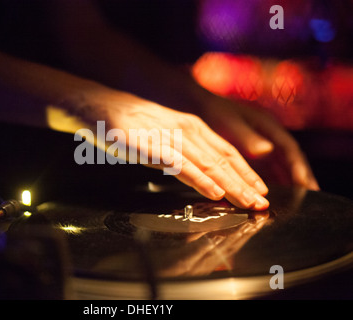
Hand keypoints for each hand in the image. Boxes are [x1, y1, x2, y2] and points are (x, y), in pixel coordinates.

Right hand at [48, 87, 269, 209]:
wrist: (99, 106)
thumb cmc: (131, 123)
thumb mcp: (164, 134)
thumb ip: (183, 150)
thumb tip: (202, 172)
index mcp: (192, 126)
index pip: (226, 152)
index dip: (246, 172)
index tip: (261, 191)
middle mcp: (187, 129)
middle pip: (223, 159)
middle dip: (246, 183)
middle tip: (262, 204)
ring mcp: (169, 136)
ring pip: (208, 163)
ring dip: (231, 184)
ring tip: (248, 203)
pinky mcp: (151, 145)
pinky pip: (180, 165)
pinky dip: (200, 179)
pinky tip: (214, 191)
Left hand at [200, 95, 318, 190]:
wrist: (198, 105)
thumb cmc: (213, 111)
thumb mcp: (229, 122)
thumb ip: (247, 136)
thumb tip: (266, 150)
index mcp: (267, 126)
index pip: (289, 149)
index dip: (298, 166)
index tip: (305, 183)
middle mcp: (267, 136)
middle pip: (289, 159)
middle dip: (300, 177)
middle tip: (310, 197)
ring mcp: (259, 146)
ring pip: (278, 167)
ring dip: (286, 183)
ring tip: (294, 202)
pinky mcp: (248, 154)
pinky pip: (262, 171)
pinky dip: (267, 183)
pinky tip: (268, 197)